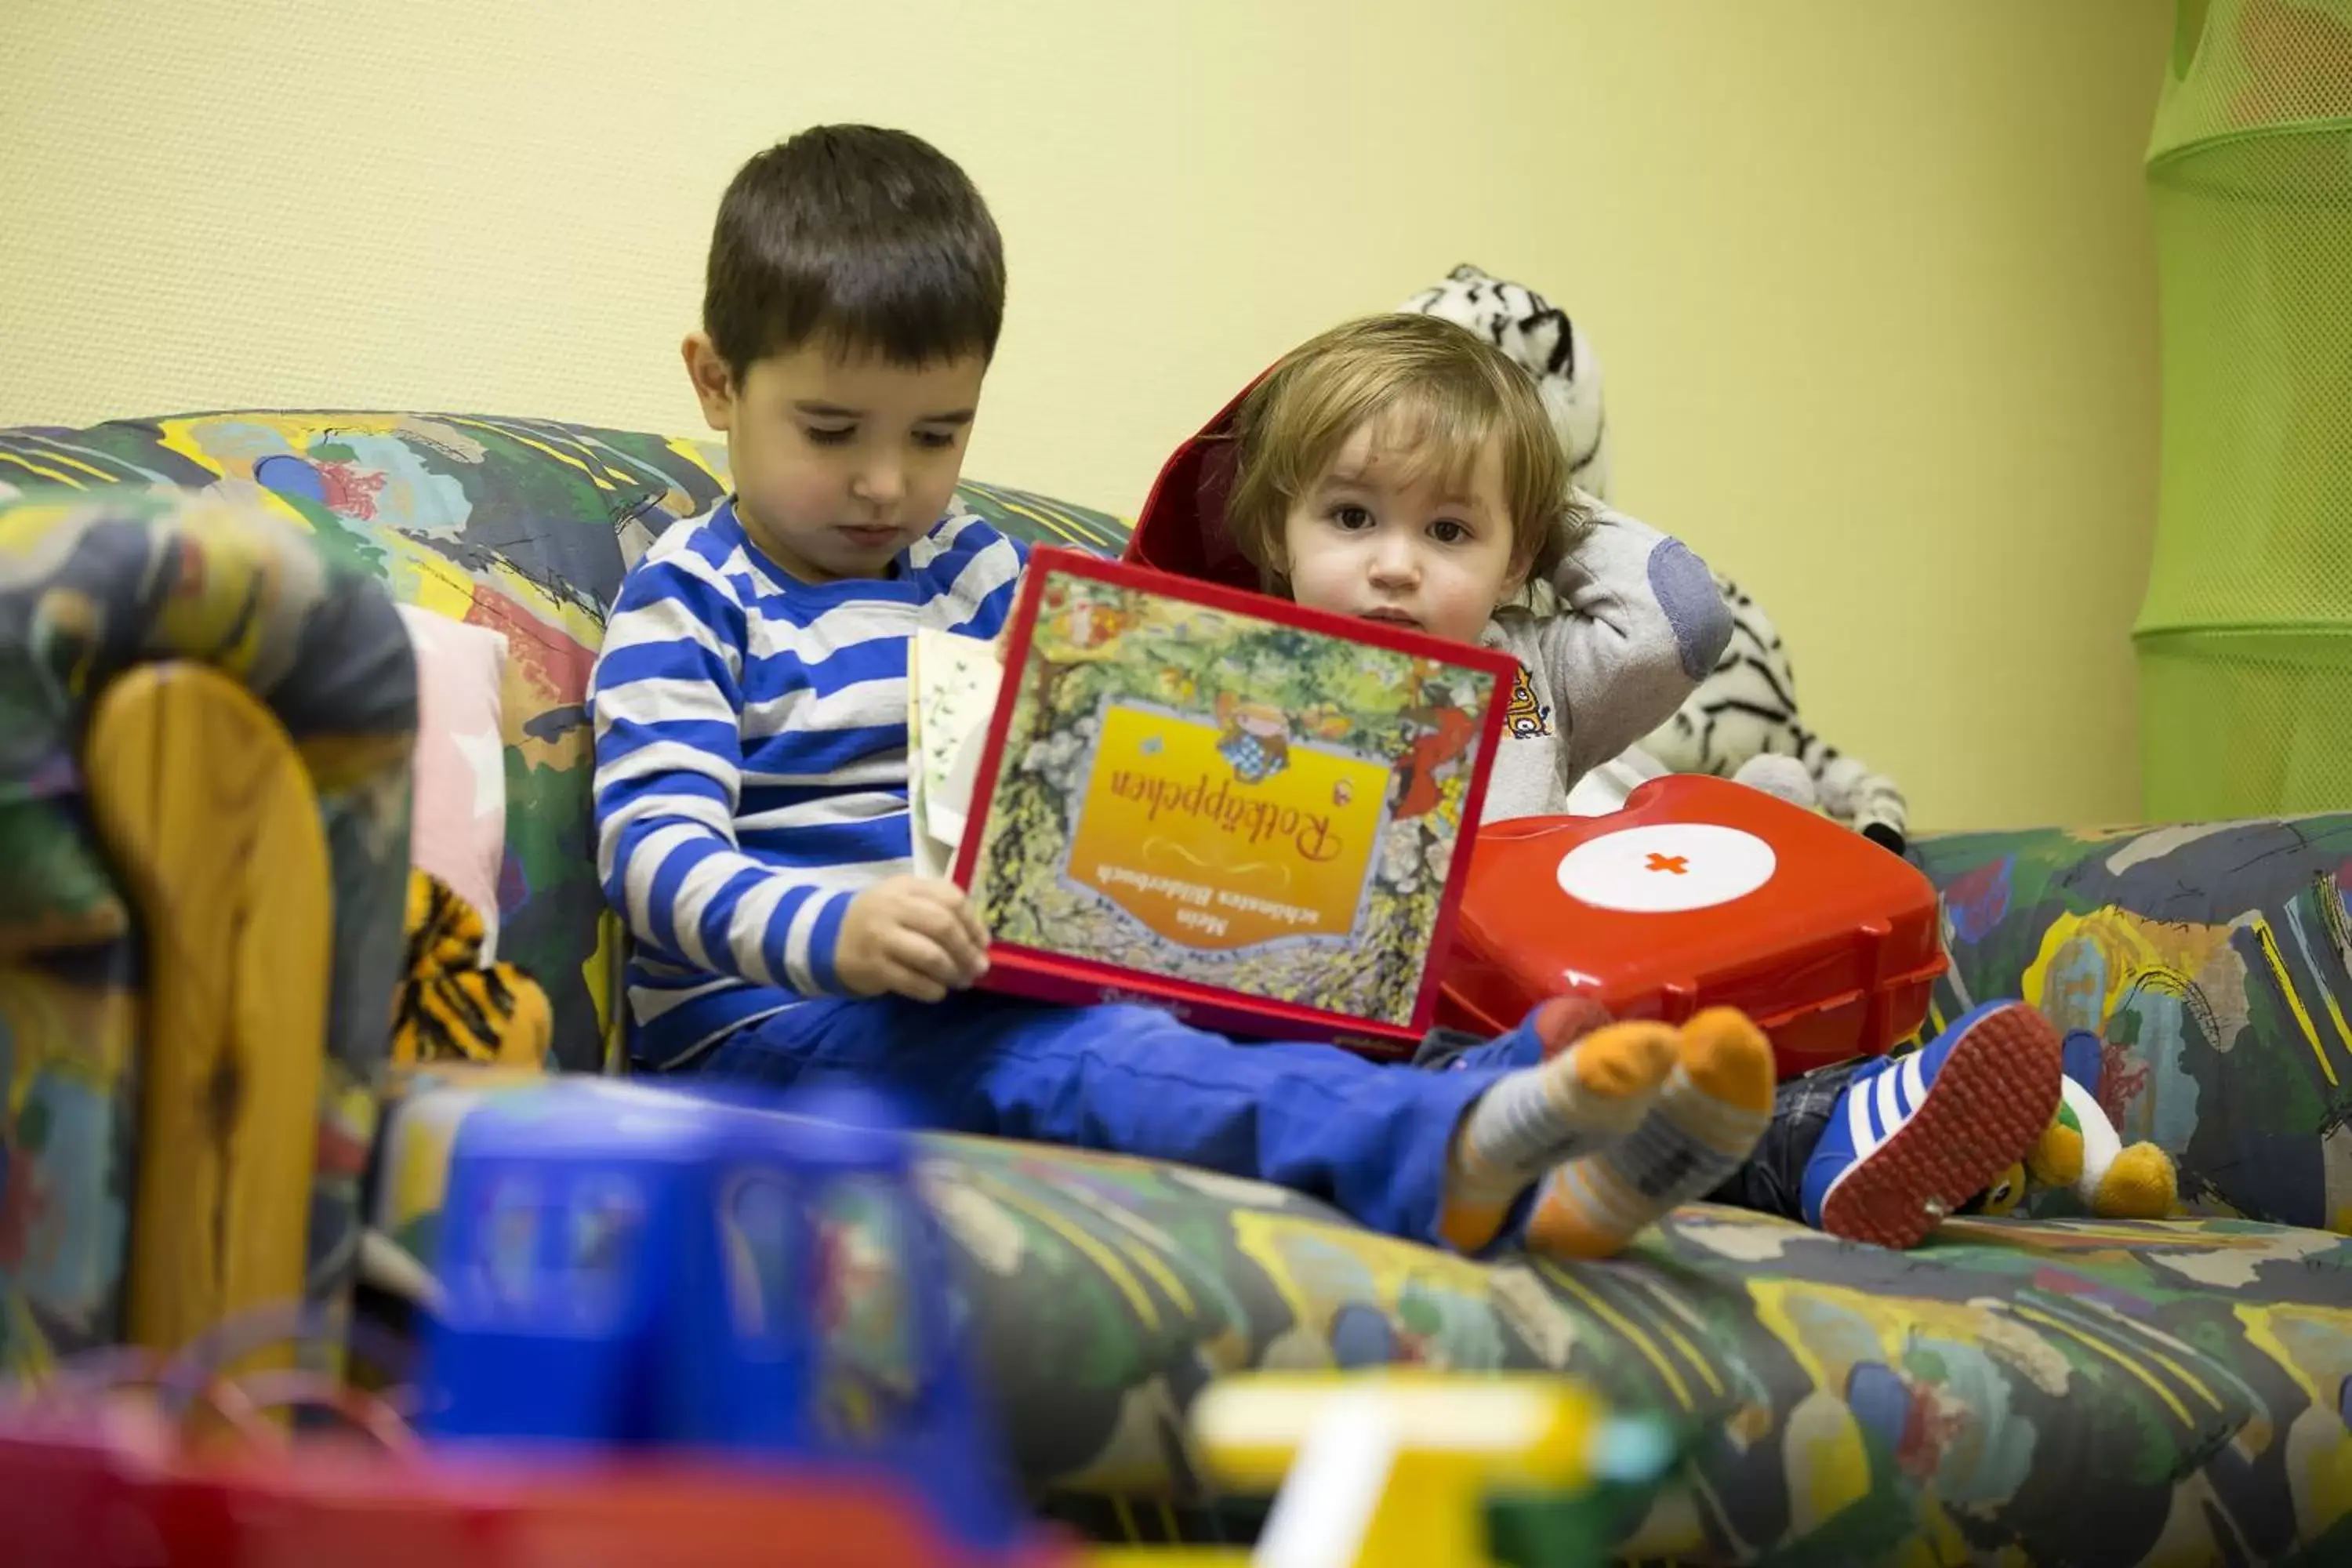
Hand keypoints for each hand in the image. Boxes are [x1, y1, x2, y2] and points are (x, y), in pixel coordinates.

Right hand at [836, 876, 990, 1001]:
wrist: (828, 937)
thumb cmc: (879, 919)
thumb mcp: (903, 899)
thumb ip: (937, 908)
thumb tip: (978, 939)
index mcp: (906, 886)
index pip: (951, 898)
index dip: (973, 923)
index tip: (984, 943)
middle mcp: (893, 907)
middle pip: (943, 926)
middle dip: (967, 950)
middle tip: (978, 968)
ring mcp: (881, 937)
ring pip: (931, 956)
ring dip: (953, 972)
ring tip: (961, 981)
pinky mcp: (874, 966)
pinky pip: (914, 981)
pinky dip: (933, 989)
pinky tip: (938, 991)